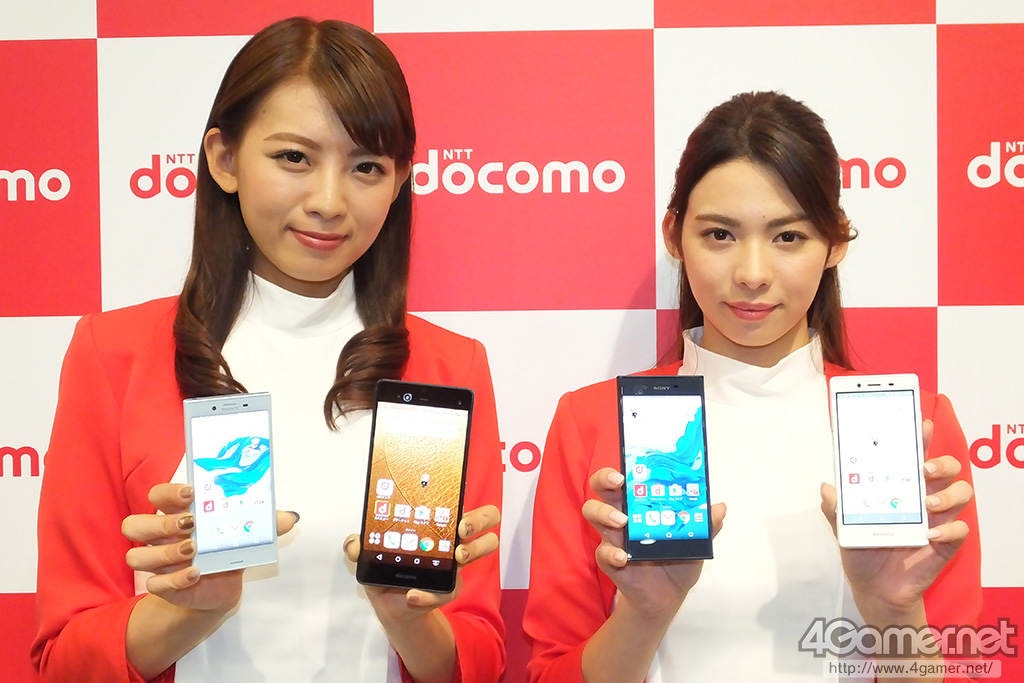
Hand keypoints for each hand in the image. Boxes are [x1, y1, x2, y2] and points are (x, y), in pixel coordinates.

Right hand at [122, 482, 299, 611]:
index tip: (190, 492)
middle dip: (161, 523)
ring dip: (163, 552)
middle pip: (136, 524)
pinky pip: (156, 584)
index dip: (167, 492)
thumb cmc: (225, 549)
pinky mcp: (163, 586)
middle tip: (190, 523)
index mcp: (175, 513)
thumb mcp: (244, 532)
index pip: (156, 495)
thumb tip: (291, 517)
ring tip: (192, 549)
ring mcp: (158, 562)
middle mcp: (159, 536)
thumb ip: (265, 523)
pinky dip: (175, 580)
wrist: (220, 586)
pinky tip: (195, 574)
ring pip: (137, 556)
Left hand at [344, 504, 499, 622]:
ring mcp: (457, 562)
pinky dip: (430, 595)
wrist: (392, 603)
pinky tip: (414, 595)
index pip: (462, 501)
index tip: (459, 515)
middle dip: (480, 520)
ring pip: (485, 547)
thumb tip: (353, 543)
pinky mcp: (450, 587)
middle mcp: (454, 537)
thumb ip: (361, 547)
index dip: (469, 503)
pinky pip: (450, 589)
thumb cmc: (388, 569)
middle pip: (488, 519)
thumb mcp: (371, 555)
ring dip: (473, 550)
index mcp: (437, 521)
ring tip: (457, 557)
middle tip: (462, 530)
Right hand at [584, 467, 726, 618]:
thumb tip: (720, 508)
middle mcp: (622, 514)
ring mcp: (613, 536)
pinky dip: (611, 554)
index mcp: (640, 504)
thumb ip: (705, 525)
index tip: (629, 466)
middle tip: (619, 482)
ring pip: (593, 513)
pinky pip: (602, 553)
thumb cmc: (677, 560)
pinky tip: (623, 558)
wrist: (668, 597)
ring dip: (604, 513)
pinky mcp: (609, 560)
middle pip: (601, 488)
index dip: (623, 466)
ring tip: (622, 522)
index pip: (625, 477)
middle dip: (605, 479)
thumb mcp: (694, 541)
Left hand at [820, 419, 972, 619]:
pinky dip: (949, 530)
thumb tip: (826, 487)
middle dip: (940, 461)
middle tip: (924, 467)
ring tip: (927, 502)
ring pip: (960, 492)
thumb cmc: (862, 551)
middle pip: (946, 468)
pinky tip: (931, 534)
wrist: (873, 589)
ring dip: (947, 493)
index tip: (921, 423)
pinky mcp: (945, 544)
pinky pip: (959, 530)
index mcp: (900, 487)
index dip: (920, 437)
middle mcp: (923, 497)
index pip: (914, 455)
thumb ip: (836, 507)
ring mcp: (937, 519)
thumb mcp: (843, 527)